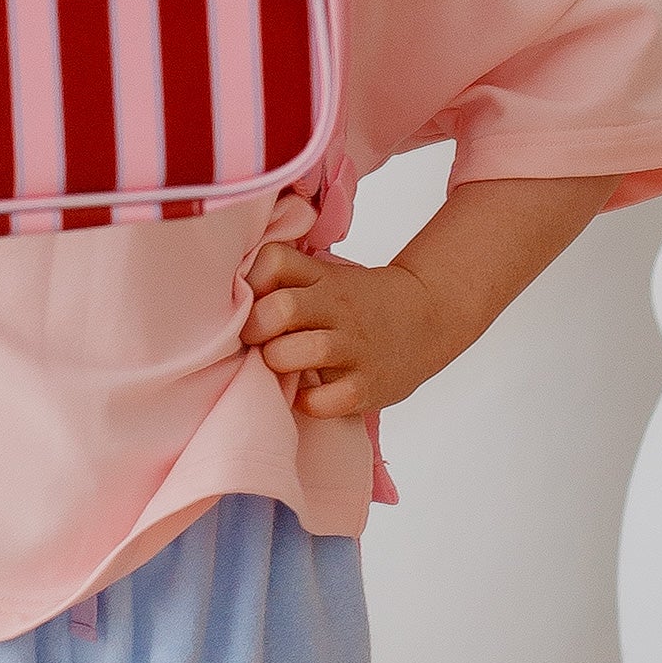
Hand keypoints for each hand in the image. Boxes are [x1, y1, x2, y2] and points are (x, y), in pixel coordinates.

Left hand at [238, 175, 624, 418]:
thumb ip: (285, 275)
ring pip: (297, 354)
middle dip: (256, 329)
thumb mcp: (327, 274)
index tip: (251, 299)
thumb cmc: (360, 301)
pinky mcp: (367, 388)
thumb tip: (231, 288)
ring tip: (282, 365)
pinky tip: (308, 392)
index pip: (274, 260)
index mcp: (324, 277)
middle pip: (281, 310)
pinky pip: (323, 401)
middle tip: (257, 339)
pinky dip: (307, 401)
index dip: (252, 280)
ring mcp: (355, 349)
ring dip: (278, 363)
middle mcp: (338, 309)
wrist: (431, 316)